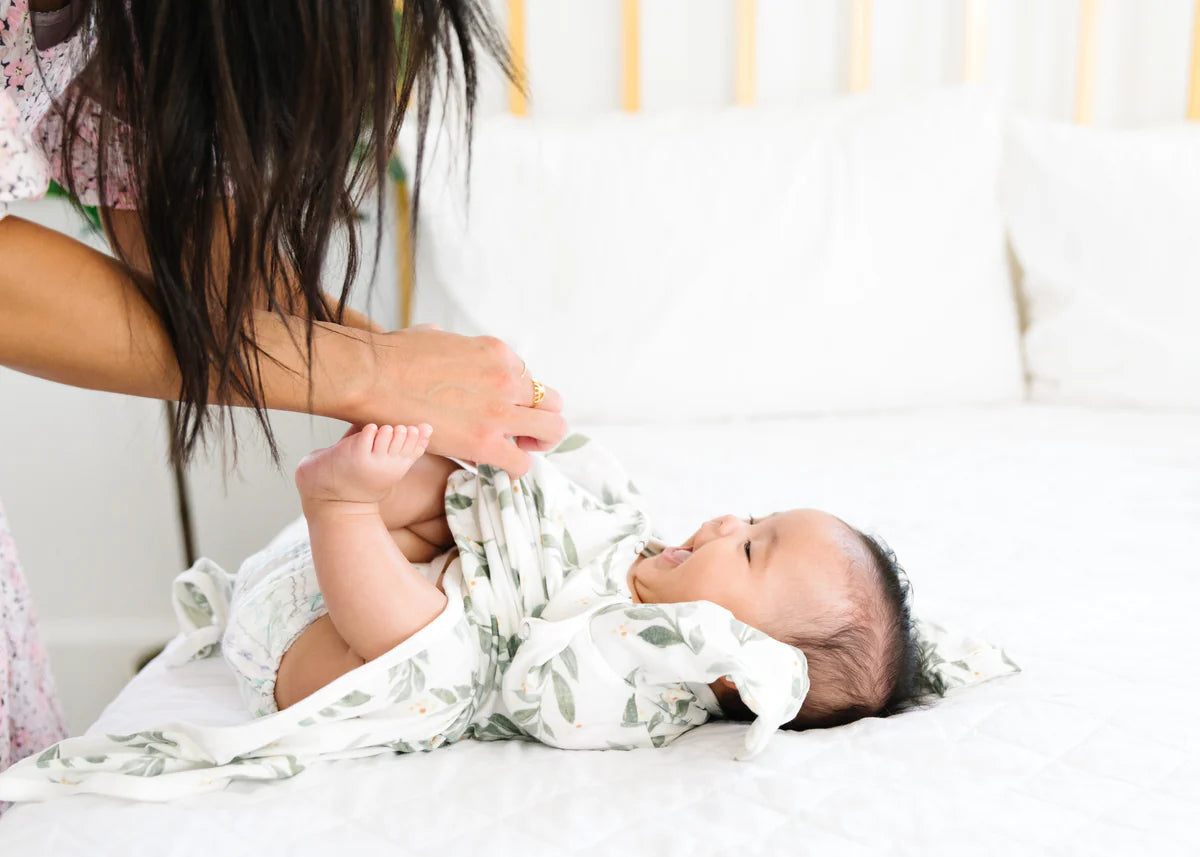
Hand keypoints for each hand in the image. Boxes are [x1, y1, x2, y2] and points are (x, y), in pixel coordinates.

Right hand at [349, 326, 564, 475]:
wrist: (371, 376)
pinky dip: (517, 468)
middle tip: (524, 432)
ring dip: (540, 442)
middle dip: (542, 418)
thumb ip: (456, 348)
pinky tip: (501, 467)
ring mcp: (499, 411)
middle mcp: (507, 379)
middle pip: (554, 402)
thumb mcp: (438, 336)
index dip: (518, 396)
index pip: (529, 378)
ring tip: (520, 449)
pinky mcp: (484, 442)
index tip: (502, 407)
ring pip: (553, 430)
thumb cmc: (394, 356)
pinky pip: (522, 463)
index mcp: (498, 353)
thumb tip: (447, 346)